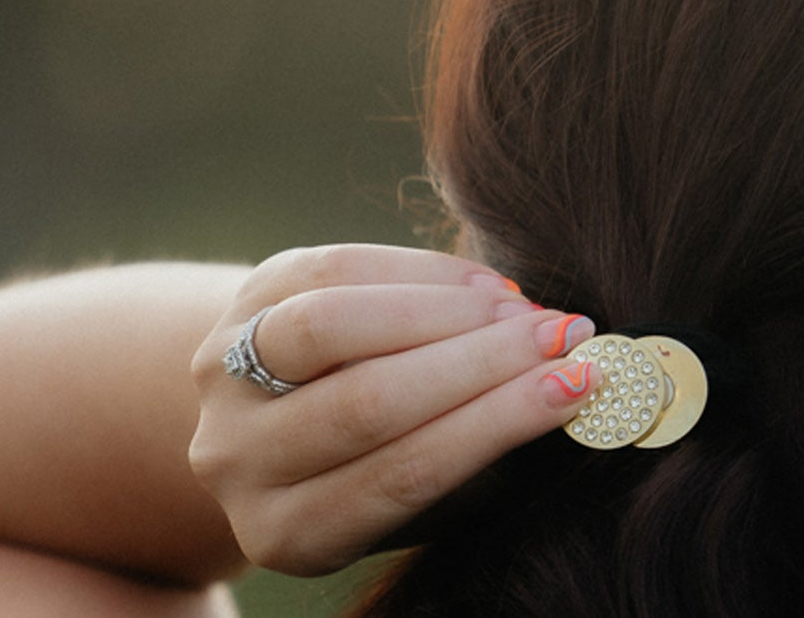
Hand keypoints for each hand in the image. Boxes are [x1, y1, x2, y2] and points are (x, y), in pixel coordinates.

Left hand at [186, 244, 598, 575]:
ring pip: (331, 328)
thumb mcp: (427, 496)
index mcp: (294, 533)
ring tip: (522, 307)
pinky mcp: (239, 306)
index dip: (495, 425)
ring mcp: (225, 380)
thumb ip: (483, 455)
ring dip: (444, 311)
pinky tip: (482, 285)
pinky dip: (417, 271)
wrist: (283, 420)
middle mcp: (239, 462)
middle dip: (481, 362)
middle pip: (366, 403)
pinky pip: (329, 271)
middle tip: (565, 336)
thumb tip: (578, 384)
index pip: (402, 475)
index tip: (577, 385)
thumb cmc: (390, 464)